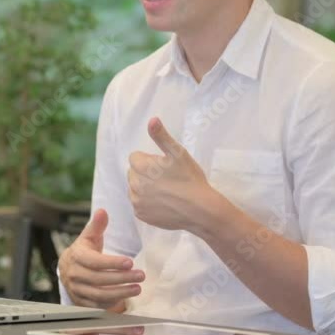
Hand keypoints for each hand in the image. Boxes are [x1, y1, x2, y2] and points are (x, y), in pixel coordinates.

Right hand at [59, 209, 144, 311]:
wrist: (67, 268)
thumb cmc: (83, 251)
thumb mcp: (88, 237)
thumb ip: (97, 225)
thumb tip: (102, 211)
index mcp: (77, 256)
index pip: (95, 262)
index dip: (112, 263)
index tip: (130, 262)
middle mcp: (75, 274)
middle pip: (99, 279)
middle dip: (122, 278)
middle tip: (141, 276)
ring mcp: (77, 290)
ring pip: (99, 294)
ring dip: (120, 292)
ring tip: (137, 288)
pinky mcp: (81, 302)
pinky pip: (97, 305)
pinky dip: (112, 303)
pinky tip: (126, 298)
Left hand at [128, 117, 213, 231]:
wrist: (200, 210)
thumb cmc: (190, 179)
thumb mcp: (178, 153)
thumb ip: (161, 136)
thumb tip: (152, 120)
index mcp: (141, 166)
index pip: (135, 157)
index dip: (150, 160)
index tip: (165, 166)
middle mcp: (134, 184)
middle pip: (134, 173)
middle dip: (145, 173)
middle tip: (167, 178)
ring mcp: (136, 201)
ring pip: (135, 188)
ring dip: (144, 187)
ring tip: (166, 191)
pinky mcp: (141, 215)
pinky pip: (139, 204)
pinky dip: (147, 203)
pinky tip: (163, 203)